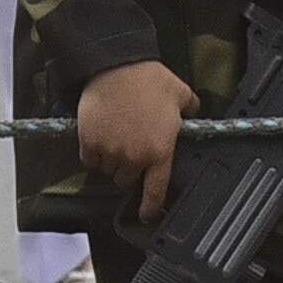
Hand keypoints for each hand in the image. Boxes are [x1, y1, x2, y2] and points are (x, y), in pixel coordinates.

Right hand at [76, 57, 189, 221]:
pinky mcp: (89, 143)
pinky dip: (93, 154)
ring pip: (108, 170)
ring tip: (116, 138)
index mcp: (159, 151)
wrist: (116, 66)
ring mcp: (110, 152)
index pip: (155, 191)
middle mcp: (134, 157)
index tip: (147, 215)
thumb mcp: (181, 94)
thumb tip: (194, 114)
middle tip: (131, 150)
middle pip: (127, 180)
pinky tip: (99, 137)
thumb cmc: (149, 79)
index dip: (151, 208)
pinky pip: (89, 160)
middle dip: (129, 170)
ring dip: (111, 161)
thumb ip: (190, 111)